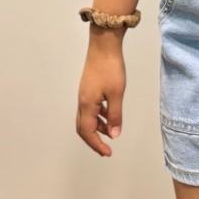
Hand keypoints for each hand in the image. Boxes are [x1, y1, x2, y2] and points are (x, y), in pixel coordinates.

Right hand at [76, 29, 125, 156]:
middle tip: (106, 149)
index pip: (87, 131)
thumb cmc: (111, 69)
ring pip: (87, 117)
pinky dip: (99, 116)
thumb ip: (115, 115)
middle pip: (83, 127)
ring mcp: (84, 94)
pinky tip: (110, 114)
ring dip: (97, 128)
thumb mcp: (116, 93)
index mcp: (87, 105)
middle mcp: (82, 101)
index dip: (96, 144)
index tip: (108, 153)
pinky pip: (91, 108)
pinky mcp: (89, 88)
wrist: (103, 45)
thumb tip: (114, 135)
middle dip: (93, 140)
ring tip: (111, 132)